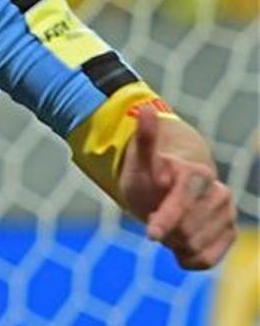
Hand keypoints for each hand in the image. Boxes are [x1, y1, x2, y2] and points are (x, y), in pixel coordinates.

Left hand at [119, 105, 236, 269]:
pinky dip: (187, 258)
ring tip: (167, 226)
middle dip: (165, 230)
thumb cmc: (150, 175)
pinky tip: (178, 246)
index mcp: (197, 173)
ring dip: (173, 243)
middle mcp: (218, 193)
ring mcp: (227, 214)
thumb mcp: (139, 161)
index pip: (184, 200)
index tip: (151, 235)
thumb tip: (145, 109)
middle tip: (154, 217)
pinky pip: (206, 260)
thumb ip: (144, 139)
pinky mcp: (230, 233)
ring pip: (196, 246)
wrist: (167, 189)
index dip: (167, 219)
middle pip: (187, 230)